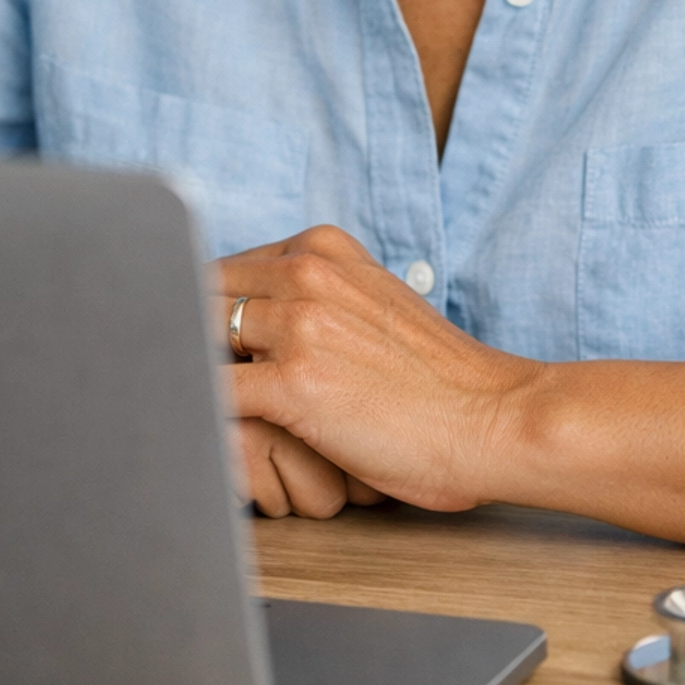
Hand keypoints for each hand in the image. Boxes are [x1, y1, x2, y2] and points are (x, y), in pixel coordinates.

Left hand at [215, 225, 538, 511]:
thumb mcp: (371, 302)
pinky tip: (205, 438)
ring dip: (191, 378)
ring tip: (194, 415)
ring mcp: (299, 324)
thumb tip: (252, 317)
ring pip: (196, 340)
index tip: (200, 352)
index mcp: (321, 247)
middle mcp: (306, 271)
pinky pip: (211, 396)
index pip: (222, 269)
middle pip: (200, 297)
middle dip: (189, 343)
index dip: (203, 315)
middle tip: (189, 385)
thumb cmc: (437, 378)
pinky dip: (200, 417)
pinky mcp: (294, 384)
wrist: (495, 417)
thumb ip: (312, 296)